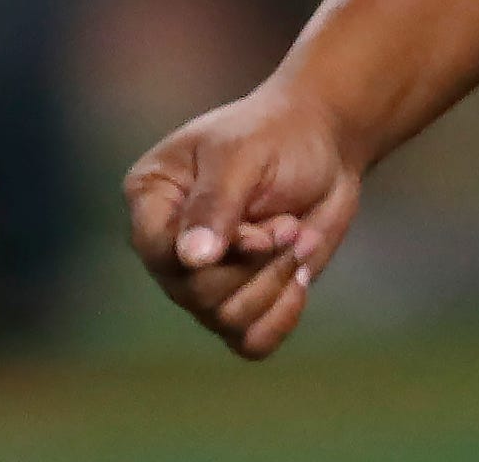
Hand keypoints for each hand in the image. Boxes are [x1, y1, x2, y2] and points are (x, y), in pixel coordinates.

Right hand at [122, 79, 364, 359]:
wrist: (325, 146)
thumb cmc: (277, 136)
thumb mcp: (243, 154)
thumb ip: (215, 204)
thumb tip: (191, 261)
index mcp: (153, 200)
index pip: (157, 251)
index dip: (211, 252)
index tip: (259, 230)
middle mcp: (169, 249)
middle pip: (195, 293)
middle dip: (256, 262)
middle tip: (290, 225)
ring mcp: (203, 280)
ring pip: (226, 318)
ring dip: (275, 279)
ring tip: (299, 237)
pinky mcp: (241, 301)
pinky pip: (251, 342)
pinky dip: (283, 316)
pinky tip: (301, 276)